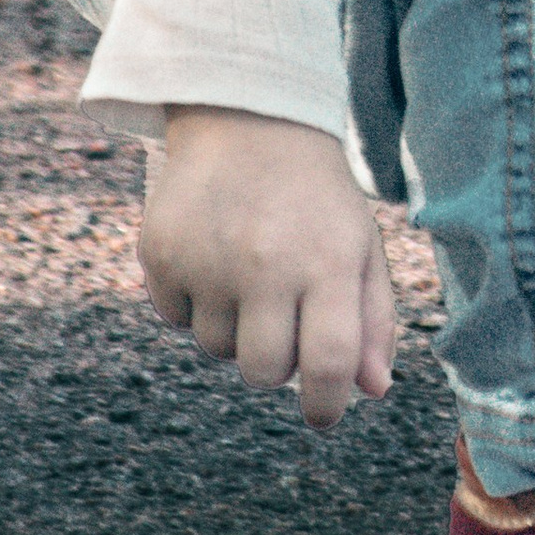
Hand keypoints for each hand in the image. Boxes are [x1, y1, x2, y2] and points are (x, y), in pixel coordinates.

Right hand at [141, 107, 396, 429]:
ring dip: (234, 329)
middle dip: (275, 364)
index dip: (325, 405)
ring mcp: (208, 259)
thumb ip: (373, 319)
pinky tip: (212, 257)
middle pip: (263, 372)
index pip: (328, 363)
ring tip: (248, 273)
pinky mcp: (161, 252)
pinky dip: (193, 303)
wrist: (249, 118)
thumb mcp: (360, 245)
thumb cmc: (317, 196)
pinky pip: (174, 318)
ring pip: (216, 349)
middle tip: (281, 322)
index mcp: (328, 262)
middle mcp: (266, 264)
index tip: (322, 416)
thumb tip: (373, 389)